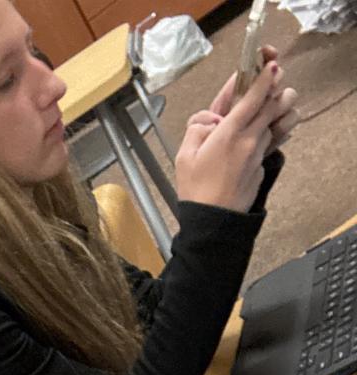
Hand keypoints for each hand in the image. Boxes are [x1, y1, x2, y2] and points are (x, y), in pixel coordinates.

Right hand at [175, 61, 288, 211]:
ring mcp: (258, 155)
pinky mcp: (261, 169)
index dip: (263, 79)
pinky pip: (268, 146)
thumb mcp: (184, 156)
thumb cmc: (195, 190)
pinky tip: (257, 141)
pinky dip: (266, 138)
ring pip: (272, 125)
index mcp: (229, 133)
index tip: (271, 65)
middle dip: (276, 91)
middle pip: (271, 107)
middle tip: (275, 80)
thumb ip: (197, 129)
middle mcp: (249, 140)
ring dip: (270, 116)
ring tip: (264, 113)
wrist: (212, 223)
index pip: (253, 98)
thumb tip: (210, 118)